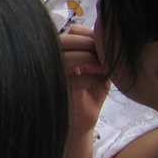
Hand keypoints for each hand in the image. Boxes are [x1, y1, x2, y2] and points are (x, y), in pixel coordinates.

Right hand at [61, 23, 108, 138]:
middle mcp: (51, 60)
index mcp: (61, 52)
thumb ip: (98, 53)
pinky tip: (100, 83)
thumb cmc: (88, 96)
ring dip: (90, 59)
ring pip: (68, 57)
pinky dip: (92, 78)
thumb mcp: (97, 70)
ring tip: (104, 68)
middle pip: (65, 40)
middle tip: (106, 55)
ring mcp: (53, 75)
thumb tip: (103, 36)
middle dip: (89, 44)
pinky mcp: (58, 92)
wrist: (79, 125)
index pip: (71, 32)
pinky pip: (74, 80)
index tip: (104, 44)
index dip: (89, 35)